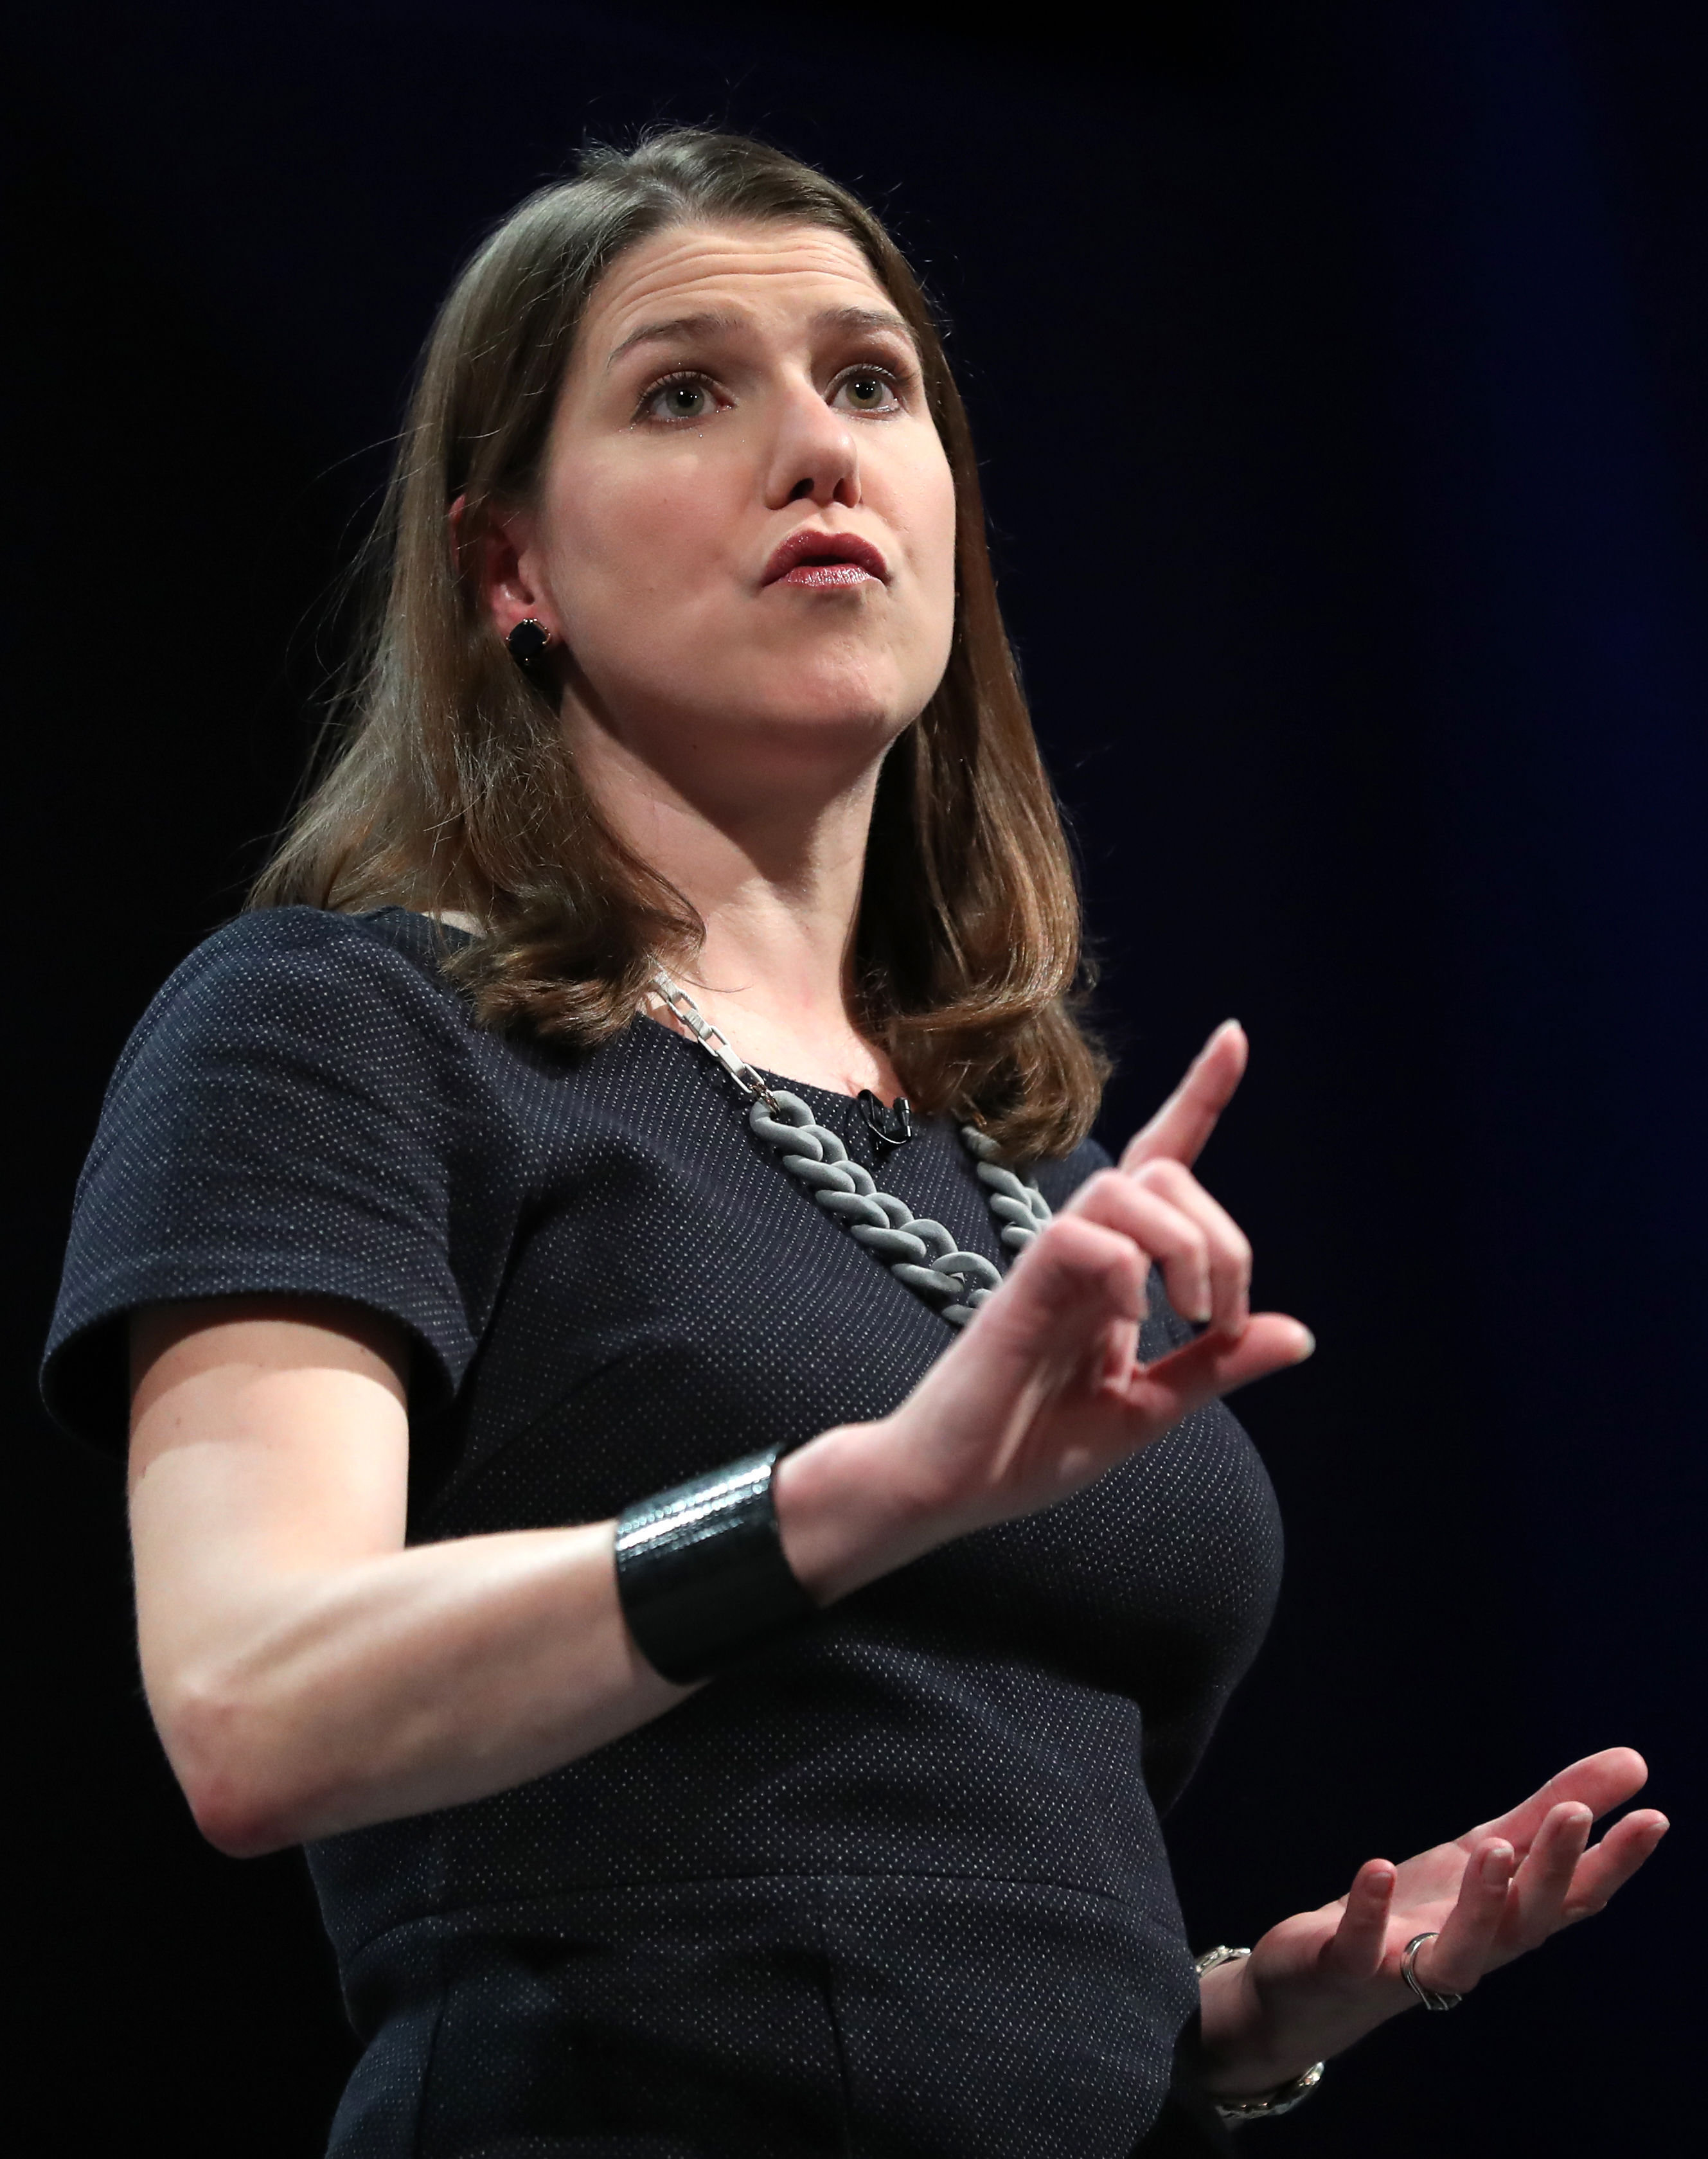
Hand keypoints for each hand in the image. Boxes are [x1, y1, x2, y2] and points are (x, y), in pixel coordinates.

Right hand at [777, 1023, 1311, 1596]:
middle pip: (1165, 1172)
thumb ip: (1214, 1367)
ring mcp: (1048, 1265)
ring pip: (1129, 1188)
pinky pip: (1086, 1238)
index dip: (1199, 1097)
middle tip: (1222, 1320)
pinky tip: (1127, 1332)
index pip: (1158, 1160)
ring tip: (1189, 1315)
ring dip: (1186, 1246)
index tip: (1237, 1035)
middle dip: (1223, 1236)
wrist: (948, 1488)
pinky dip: (1128, 1275)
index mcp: (1113, 1270)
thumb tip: (1297, 1333)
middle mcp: (1082, 1251)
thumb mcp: (1147, 1409)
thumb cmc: (1030, 1446)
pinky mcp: (1019, 1290)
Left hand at [1198, 1748, 1670, 2096]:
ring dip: (1480, 1906)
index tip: (1654, 1817)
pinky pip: (1359, 1948)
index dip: (1615, 1863)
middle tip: (1573, 1815)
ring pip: (1458, 1956)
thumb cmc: (1418, 1915)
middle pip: (1523, 1924)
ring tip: (1492, 1849)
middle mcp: (1469, 1952)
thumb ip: (1547, 1812)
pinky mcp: (1345, 1968)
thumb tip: (1636, 1761)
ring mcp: (1406, 1968)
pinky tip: (1380, 1868)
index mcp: (1505, 1922)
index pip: (1571, 1897)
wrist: (1319, 1981)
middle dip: (1550, 1873)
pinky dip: (1370, 1912)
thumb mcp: (1482, 1851)